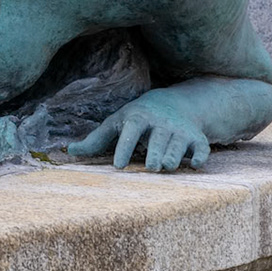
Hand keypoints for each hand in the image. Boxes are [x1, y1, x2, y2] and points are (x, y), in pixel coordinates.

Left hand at [68, 100, 211, 172]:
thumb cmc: (138, 118)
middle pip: (158, 140)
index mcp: (138, 118)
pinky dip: (200, 156)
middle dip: (155, 153)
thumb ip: (96, 139)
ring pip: (178, 146)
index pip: (130, 131)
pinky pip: (202, 148)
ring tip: (166, 167)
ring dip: (174, 156)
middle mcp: (160, 123)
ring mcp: (180, 131)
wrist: (175, 103)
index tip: (118, 166)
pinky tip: (196, 165)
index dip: (124, 147)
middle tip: (151, 167)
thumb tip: (70, 152)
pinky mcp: (198, 139)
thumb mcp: (117, 123)